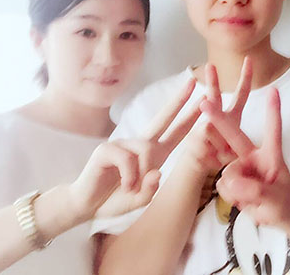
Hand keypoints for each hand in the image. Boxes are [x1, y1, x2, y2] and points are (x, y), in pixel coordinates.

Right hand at [69, 77, 202, 219]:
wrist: (85, 206)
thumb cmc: (114, 198)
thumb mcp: (140, 199)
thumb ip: (151, 190)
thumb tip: (157, 172)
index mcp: (154, 153)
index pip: (176, 131)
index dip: (190, 117)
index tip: (204, 101)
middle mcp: (140, 144)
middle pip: (163, 117)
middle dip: (179, 100)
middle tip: (192, 82)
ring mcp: (123, 144)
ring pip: (146, 149)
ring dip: (143, 173)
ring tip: (132, 189)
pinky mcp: (107, 149)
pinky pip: (127, 158)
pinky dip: (129, 176)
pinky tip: (125, 186)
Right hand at [198, 57, 255, 156]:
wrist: (199, 164)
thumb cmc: (221, 154)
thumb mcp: (236, 149)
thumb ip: (235, 141)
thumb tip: (216, 133)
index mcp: (232, 117)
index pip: (241, 94)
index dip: (246, 77)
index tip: (249, 59)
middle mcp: (215, 119)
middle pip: (214, 98)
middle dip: (212, 82)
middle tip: (210, 66)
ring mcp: (203, 128)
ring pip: (208, 127)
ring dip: (213, 141)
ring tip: (213, 147)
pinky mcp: (194, 140)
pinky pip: (204, 144)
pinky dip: (210, 155)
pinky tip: (210, 159)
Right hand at [214, 87, 289, 226]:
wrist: (278, 217)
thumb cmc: (285, 204)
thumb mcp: (277, 201)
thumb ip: (257, 191)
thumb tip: (233, 183)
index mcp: (271, 155)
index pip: (273, 130)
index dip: (272, 111)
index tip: (274, 90)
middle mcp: (253, 156)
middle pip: (234, 135)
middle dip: (218, 119)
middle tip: (205, 102)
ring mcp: (240, 167)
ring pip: (226, 173)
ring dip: (236, 190)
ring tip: (253, 199)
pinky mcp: (231, 179)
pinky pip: (221, 185)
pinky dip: (230, 196)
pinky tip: (242, 200)